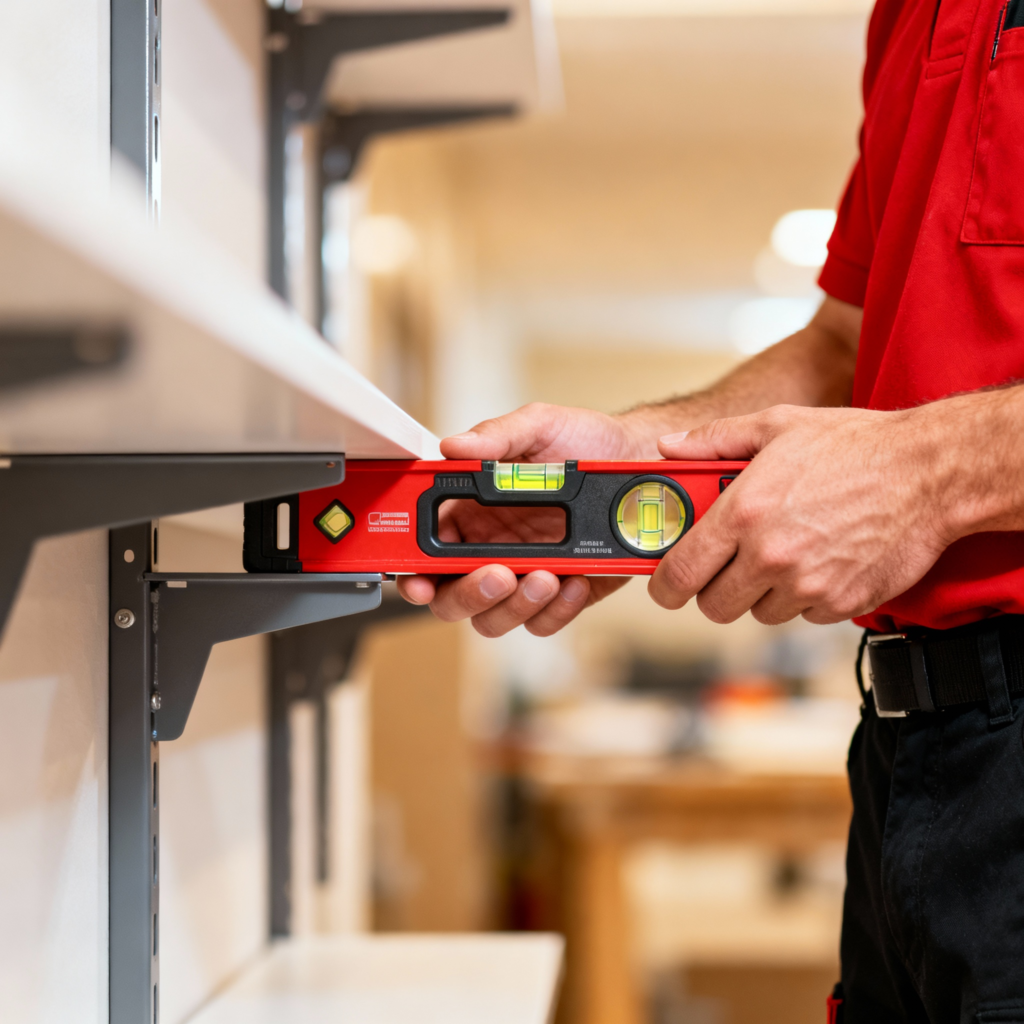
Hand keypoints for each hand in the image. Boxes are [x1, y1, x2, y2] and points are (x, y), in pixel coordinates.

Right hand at [397, 402, 654, 636]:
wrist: (639, 461)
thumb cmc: (584, 441)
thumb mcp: (538, 427)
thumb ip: (495, 437)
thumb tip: (454, 446)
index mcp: (471, 511)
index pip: (426, 551)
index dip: (414, 573)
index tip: (420, 581)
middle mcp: (491, 549)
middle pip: (453, 598)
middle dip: (468, 595)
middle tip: (497, 575)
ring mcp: (526, 575)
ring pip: (494, 619)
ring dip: (514, 607)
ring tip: (546, 578)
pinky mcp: (564, 593)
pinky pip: (544, 621)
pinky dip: (556, 610)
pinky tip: (574, 582)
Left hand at [649, 404, 953, 624]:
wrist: (929, 472)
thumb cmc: (855, 445)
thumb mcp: (776, 425)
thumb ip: (714, 440)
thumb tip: (669, 447)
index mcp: (743, 513)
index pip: (679, 573)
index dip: (665, 585)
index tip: (666, 583)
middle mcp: (769, 555)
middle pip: (714, 606)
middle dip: (714, 588)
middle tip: (727, 564)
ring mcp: (806, 585)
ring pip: (758, 613)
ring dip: (761, 592)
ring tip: (782, 553)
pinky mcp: (839, 603)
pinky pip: (802, 615)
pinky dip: (803, 597)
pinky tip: (817, 560)